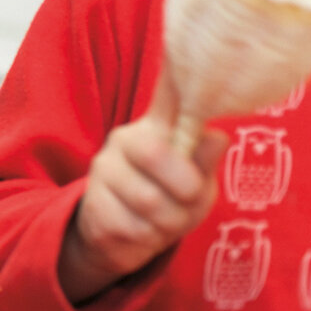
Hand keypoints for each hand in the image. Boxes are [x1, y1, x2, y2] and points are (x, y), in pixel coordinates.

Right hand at [57, 83, 226, 302]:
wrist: (125, 234)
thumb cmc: (171, 198)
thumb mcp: (197, 181)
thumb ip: (205, 161)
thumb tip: (218, 138)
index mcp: (155, 127)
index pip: (166, 97)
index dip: (176, 89)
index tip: (189, 72)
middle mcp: (122, 140)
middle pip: (155, 154)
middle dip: (186, 188)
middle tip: (189, 198)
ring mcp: (102, 170)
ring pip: (149, 200)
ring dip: (171, 221)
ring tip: (167, 219)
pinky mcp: (92, 205)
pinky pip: (133, 226)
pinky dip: (150, 238)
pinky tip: (145, 230)